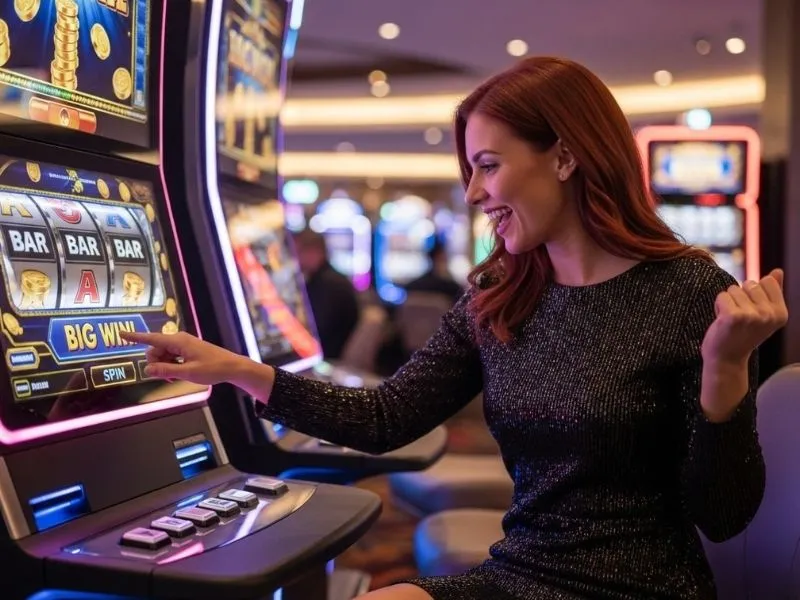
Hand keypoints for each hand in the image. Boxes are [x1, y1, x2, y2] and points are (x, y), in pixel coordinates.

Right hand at [120, 331, 245, 385]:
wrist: (231, 367)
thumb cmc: (213, 368)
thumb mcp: (188, 373)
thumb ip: (166, 371)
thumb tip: (147, 370)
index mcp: (178, 341)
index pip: (151, 338)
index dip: (135, 337)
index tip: (120, 333)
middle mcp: (179, 339)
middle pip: (155, 351)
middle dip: (156, 364)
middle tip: (170, 376)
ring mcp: (183, 344)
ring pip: (162, 355)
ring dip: (165, 367)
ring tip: (178, 376)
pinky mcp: (186, 349)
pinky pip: (171, 357)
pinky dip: (171, 366)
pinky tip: (179, 374)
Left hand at [701, 269, 788, 366]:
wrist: (727, 359)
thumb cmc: (743, 334)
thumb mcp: (764, 315)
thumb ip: (772, 292)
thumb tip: (778, 271)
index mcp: (781, 313)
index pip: (767, 281)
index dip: (754, 292)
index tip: (752, 310)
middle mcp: (769, 314)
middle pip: (749, 283)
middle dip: (740, 296)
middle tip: (740, 318)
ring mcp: (752, 315)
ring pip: (733, 289)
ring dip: (728, 302)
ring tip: (731, 320)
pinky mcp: (733, 316)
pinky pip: (722, 296)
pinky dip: (718, 305)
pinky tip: (722, 321)